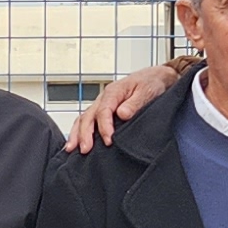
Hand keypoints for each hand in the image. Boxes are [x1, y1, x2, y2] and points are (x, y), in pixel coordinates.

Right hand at [64, 60, 190, 155]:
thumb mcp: (147, 91)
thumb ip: (135, 103)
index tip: (109, 140)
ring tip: (72, 149)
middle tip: (85, 149)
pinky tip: (75, 143)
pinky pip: (86, 120)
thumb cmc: (151, 83)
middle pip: (88, 115)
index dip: (104, 127)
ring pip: (83, 118)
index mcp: (114, 91)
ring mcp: (101, 104)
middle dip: (85, 133)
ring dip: (77, 134)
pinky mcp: (102, 110)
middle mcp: (104, 97)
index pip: (104, 110)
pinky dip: (78, 131)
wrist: (155, 78)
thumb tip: (122, 114)